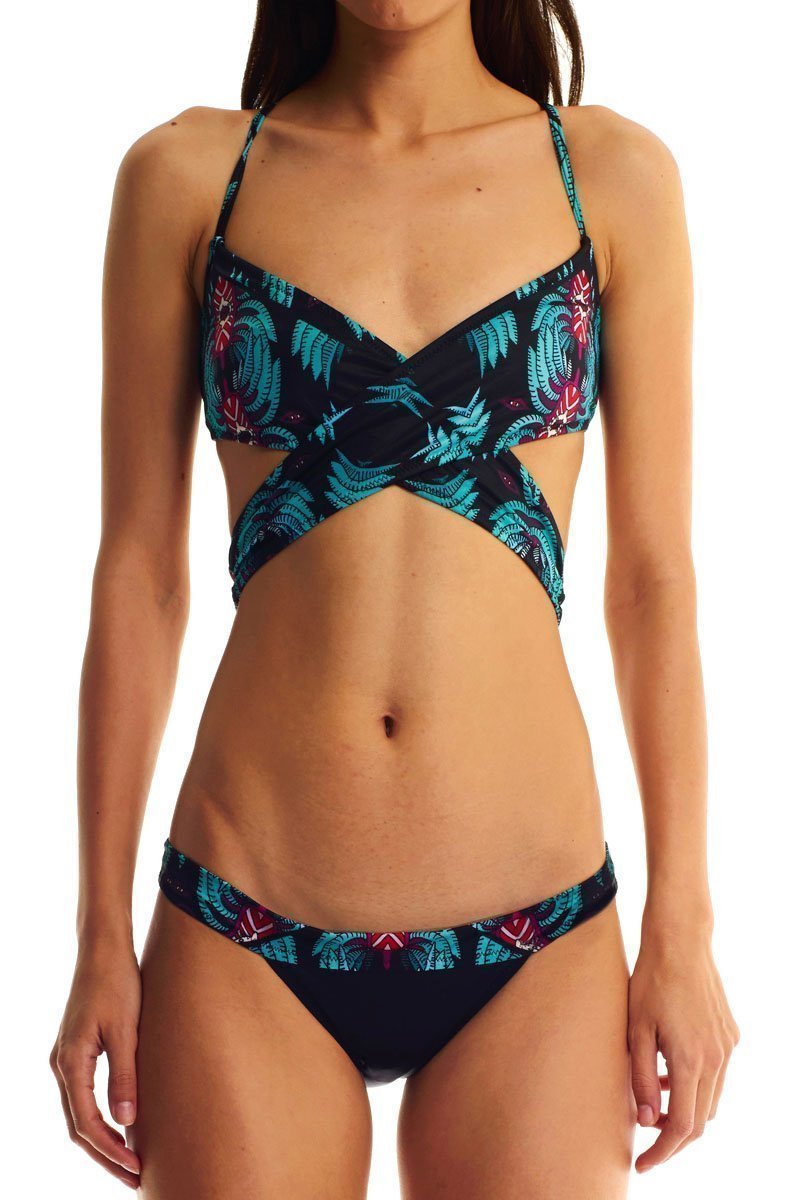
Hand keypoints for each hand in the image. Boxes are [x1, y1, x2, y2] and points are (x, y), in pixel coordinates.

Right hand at [51, 937, 141, 1188]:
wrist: (103, 950)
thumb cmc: (117, 983)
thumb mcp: (126, 1029)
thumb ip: (125, 1075)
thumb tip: (126, 1121)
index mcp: (71, 1062)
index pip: (86, 1123)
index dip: (110, 1150)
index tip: (136, 1168)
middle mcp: (62, 1065)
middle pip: (79, 1126)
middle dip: (106, 1156)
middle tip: (135, 1178)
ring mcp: (66, 1059)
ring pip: (79, 1114)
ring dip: (102, 1141)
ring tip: (130, 1162)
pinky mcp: (77, 1052)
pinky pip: (83, 1097)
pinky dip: (99, 1119)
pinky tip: (122, 1126)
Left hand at [628, 922, 738, 1172]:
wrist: (681, 941)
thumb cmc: (650, 981)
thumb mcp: (636, 1030)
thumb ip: (642, 1078)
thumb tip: (648, 1121)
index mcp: (691, 1061)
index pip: (682, 1127)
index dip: (662, 1152)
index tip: (642, 1164)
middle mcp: (716, 1059)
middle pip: (700, 1120)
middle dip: (673, 1138)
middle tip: (645, 1143)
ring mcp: (727, 1047)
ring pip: (710, 1099)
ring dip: (685, 1110)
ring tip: (653, 1103)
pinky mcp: (730, 1035)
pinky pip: (715, 1075)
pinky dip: (695, 1086)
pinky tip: (669, 1073)